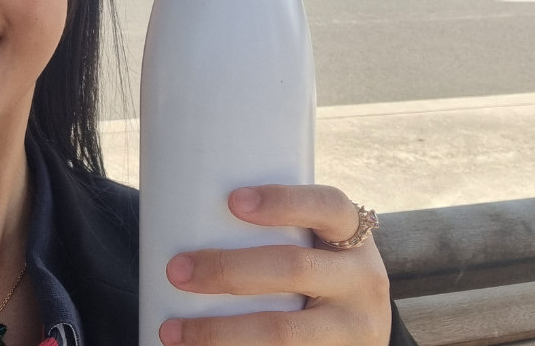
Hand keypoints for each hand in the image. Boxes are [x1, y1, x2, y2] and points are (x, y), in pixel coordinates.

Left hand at [159, 184, 391, 345]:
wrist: (360, 325)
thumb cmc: (315, 267)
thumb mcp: (314, 243)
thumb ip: (270, 232)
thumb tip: (177, 214)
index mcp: (352, 237)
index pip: (328, 207)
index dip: (284, 201)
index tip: (232, 201)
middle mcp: (362, 282)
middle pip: (293, 269)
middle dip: (228, 270)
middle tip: (177, 271)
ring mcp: (352, 330)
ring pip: (283, 332)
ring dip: (220, 332)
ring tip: (172, 331)